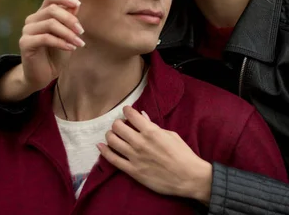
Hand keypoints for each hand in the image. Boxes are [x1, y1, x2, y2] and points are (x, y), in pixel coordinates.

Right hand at [18, 0, 84, 93]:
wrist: (43, 74)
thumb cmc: (56, 53)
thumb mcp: (67, 35)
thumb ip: (69, 20)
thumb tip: (76, 4)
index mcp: (42, 14)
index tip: (78, 4)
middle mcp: (33, 19)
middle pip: (52, 9)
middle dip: (70, 19)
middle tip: (81, 31)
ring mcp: (27, 30)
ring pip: (50, 23)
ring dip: (68, 33)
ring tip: (79, 43)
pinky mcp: (25, 43)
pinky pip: (45, 38)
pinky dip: (61, 42)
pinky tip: (71, 48)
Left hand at [97, 106, 211, 204]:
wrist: (187, 177)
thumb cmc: (182, 154)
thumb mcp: (171, 135)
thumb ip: (154, 126)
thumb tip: (142, 117)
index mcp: (151, 131)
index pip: (132, 115)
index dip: (126, 110)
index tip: (126, 110)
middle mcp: (140, 142)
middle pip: (118, 127)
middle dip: (117, 123)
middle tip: (120, 125)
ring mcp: (134, 157)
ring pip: (112, 141)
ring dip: (110, 135)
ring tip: (112, 134)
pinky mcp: (132, 171)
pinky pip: (113, 159)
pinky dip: (104, 151)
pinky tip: (101, 146)